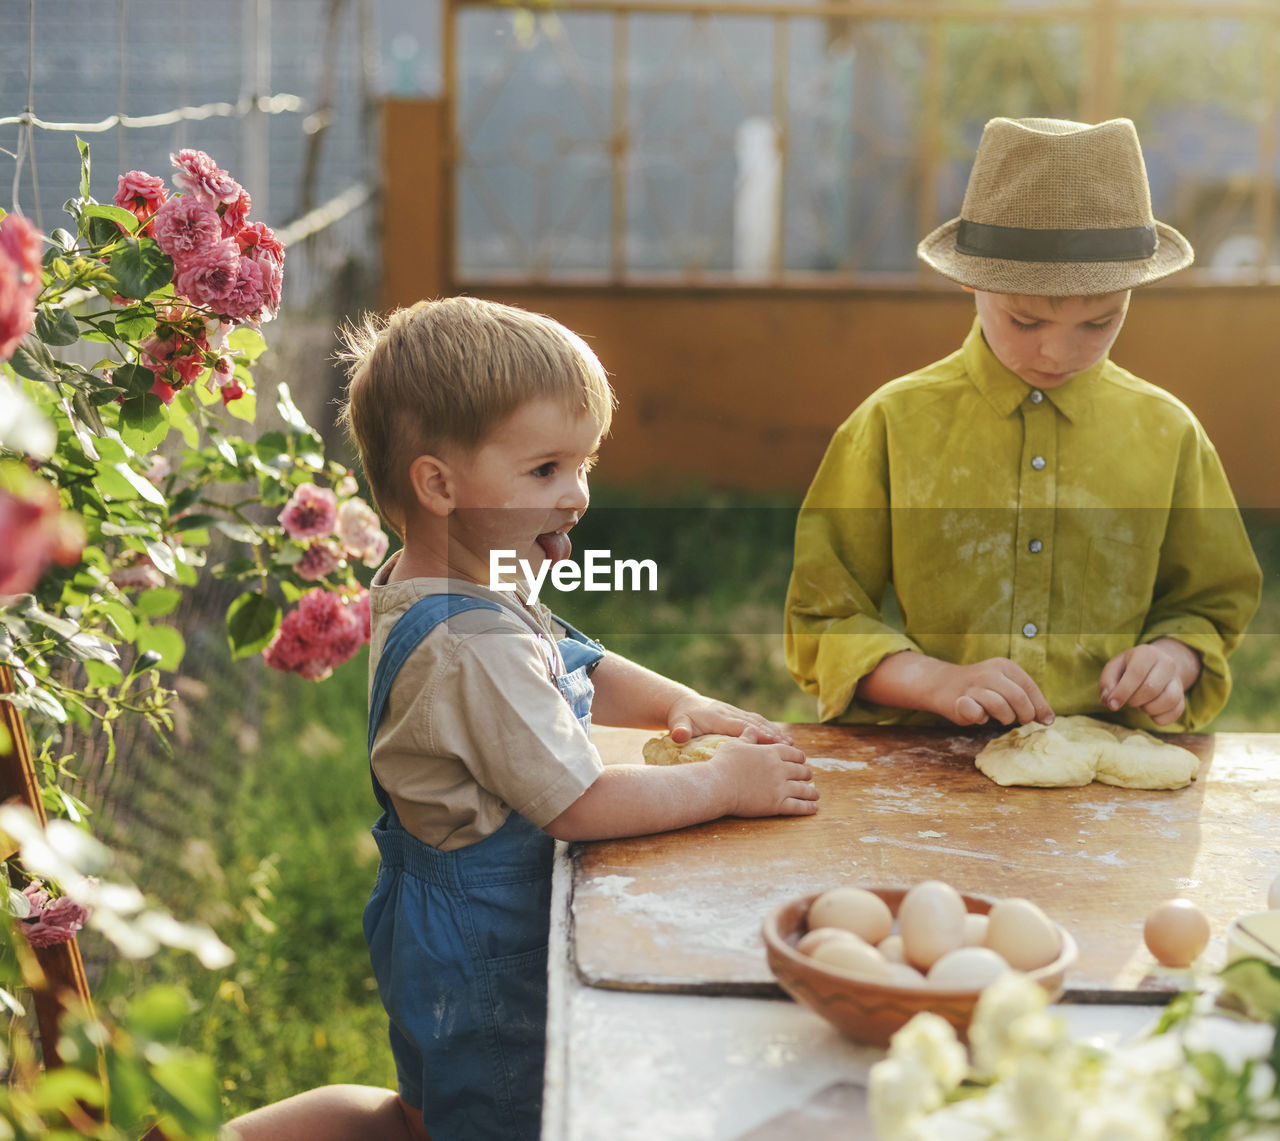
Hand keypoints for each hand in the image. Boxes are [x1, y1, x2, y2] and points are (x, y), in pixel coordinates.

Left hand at [665, 694, 792, 745]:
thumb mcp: (678, 723)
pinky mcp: (738, 715)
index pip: (740, 726)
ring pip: (758, 722)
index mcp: (717, 717)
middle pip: (754, 724)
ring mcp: (735, 712)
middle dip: (772, 734)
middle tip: (789, 746)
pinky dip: (770, 729)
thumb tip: (678, 736)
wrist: (684, 703)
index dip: (756, 734)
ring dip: (775, 732)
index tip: (771, 742)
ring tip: (791, 744)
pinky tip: (781, 740)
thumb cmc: (682, 717)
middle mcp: (729, 713)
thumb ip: (679, 729)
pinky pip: (756, 721)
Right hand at [708, 736, 819, 817]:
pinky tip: (814, 808)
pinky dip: (808, 807)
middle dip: (806, 773)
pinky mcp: (776, 804)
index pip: (792, 753)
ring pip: (803, 789)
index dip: (799, 757)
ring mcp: (780, 787)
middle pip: (801, 770)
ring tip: (816, 794)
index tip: (801, 760)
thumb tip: (752, 730)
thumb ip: (747, 738)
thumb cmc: (723, 764)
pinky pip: (798, 806)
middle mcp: (779, 768)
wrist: (718, 785)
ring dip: (812, 791)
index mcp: (771, 752)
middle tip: (808, 776)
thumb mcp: (734, 745)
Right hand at [930, 658, 1054, 726]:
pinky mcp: (960, 700)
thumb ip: (1028, 699)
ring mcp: (973, 685)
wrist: (942, 684)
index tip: (1044, 720)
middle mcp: (989, 672)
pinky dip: (980, 718)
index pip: (1030, 689)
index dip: (1040, 707)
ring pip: (1001, 708)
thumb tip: (1049, 719)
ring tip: (998, 716)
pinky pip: (977, 714)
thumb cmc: (981, 688)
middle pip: (1019, 699)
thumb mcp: (1007, 686)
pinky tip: (978, 715)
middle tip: (1019, 720)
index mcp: (1005, 665)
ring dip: (1004, 717)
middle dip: (1024, 715)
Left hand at [1099, 639, 1200, 725]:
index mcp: (1146, 653)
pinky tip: (1150, 712)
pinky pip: (1176, 712)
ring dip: (1148, 709)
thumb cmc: (1128, 669)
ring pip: (1168, 700)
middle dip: (1134, 701)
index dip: (1122, 692)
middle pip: (1151, 689)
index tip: (1112, 704)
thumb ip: (1107, 683)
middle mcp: (1167, 664)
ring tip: (1140, 704)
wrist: (1154, 667)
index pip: (1137, 673)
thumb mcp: (1113, 669)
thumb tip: (1109, 701)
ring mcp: (1178, 680)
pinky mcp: (1182, 697)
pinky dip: (1159, 718)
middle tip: (1128, 700)